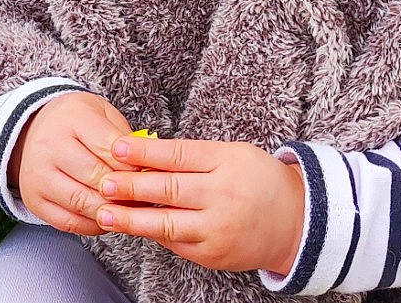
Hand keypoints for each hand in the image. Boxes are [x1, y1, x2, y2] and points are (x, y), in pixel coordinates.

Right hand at [12, 91, 144, 235]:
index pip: (108, 147)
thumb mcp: (102, 114)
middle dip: (124, 189)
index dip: (132, 164)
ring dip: (111, 210)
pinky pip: (69, 222)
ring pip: (83, 203)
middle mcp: (48, 146)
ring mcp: (37, 176)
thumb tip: (146, 169)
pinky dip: (93, 224)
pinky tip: (107, 216)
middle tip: (144, 195)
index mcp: (71, 118)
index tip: (147, 172)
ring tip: (129, 209)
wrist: (34, 130)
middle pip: (96, 176)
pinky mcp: (34, 201)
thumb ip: (124, 139)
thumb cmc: (76, 123)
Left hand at [92, 136, 306, 274]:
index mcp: (227, 163)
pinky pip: (176, 243)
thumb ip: (194, 156)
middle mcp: (222, 196)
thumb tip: (146, 157)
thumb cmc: (259, 181)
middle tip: (103, 181)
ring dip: (131, 219)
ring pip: (166, 223)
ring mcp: (217, 228)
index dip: (145, 152)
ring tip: (105, 213)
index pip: (178, 155)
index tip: (117, 147)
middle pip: (168, 190)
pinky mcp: (213, 254)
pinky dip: (153, 234)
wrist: (297, 223)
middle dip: (131, 186)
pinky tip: (133, 227)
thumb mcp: (233, 156)